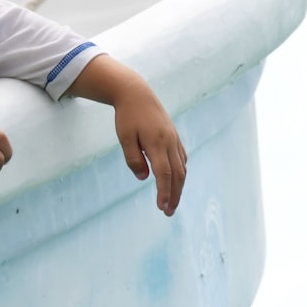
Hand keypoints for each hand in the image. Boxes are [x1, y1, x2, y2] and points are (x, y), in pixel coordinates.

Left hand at [113, 88, 186, 216]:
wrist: (137, 94)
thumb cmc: (127, 116)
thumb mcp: (124, 137)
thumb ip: (133, 158)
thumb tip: (143, 178)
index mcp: (157, 142)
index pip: (164, 173)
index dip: (164, 192)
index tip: (161, 207)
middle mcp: (170, 142)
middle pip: (177, 175)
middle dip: (174, 195)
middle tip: (168, 212)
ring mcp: (174, 139)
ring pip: (182, 168)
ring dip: (178, 187)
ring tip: (172, 203)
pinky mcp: (174, 137)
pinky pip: (182, 159)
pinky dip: (180, 173)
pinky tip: (175, 182)